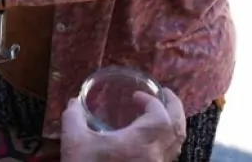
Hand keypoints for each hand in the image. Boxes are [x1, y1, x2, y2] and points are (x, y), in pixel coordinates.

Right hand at [61, 89, 185, 161]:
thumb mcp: (73, 142)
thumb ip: (73, 117)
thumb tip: (73, 102)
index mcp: (138, 144)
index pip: (160, 116)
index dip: (152, 101)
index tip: (136, 96)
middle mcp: (154, 157)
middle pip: (178, 129)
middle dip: (175, 107)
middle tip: (165, 94)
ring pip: (178, 144)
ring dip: (174, 124)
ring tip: (163, 113)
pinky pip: (170, 156)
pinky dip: (168, 141)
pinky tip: (153, 139)